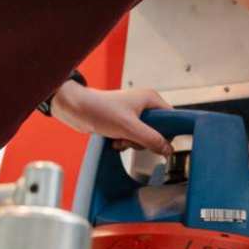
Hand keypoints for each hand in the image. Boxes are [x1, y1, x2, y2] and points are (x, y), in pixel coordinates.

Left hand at [50, 83, 170, 154]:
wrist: (76, 109)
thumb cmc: (99, 110)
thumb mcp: (129, 127)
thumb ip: (151, 139)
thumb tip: (168, 149)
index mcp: (151, 99)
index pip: (172, 118)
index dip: (168, 133)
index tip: (161, 144)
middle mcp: (145, 105)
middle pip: (158, 130)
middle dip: (144, 140)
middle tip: (133, 140)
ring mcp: (134, 113)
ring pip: (145, 136)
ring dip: (133, 142)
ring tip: (120, 139)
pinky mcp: (124, 121)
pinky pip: (133, 137)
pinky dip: (125, 142)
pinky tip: (115, 141)